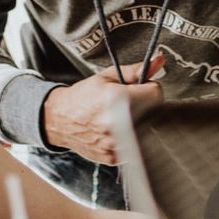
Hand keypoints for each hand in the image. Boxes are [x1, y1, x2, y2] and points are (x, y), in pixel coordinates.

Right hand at [43, 53, 165, 164]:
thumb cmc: (82, 97)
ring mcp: (115, 143)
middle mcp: (116, 124)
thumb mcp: (106, 77)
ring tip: (120, 117)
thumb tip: (158, 61)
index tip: (140, 90)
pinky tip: (115, 131)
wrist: (60, 119)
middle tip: (128, 104)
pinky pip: (134, 146)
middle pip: (153, 113)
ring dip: (138, 123)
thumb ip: (135, 71)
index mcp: (116, 100)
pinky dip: (129, 138)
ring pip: (145, 131)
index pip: (156, 94)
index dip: (149, 89)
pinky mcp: (113, 157)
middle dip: (144, 106)